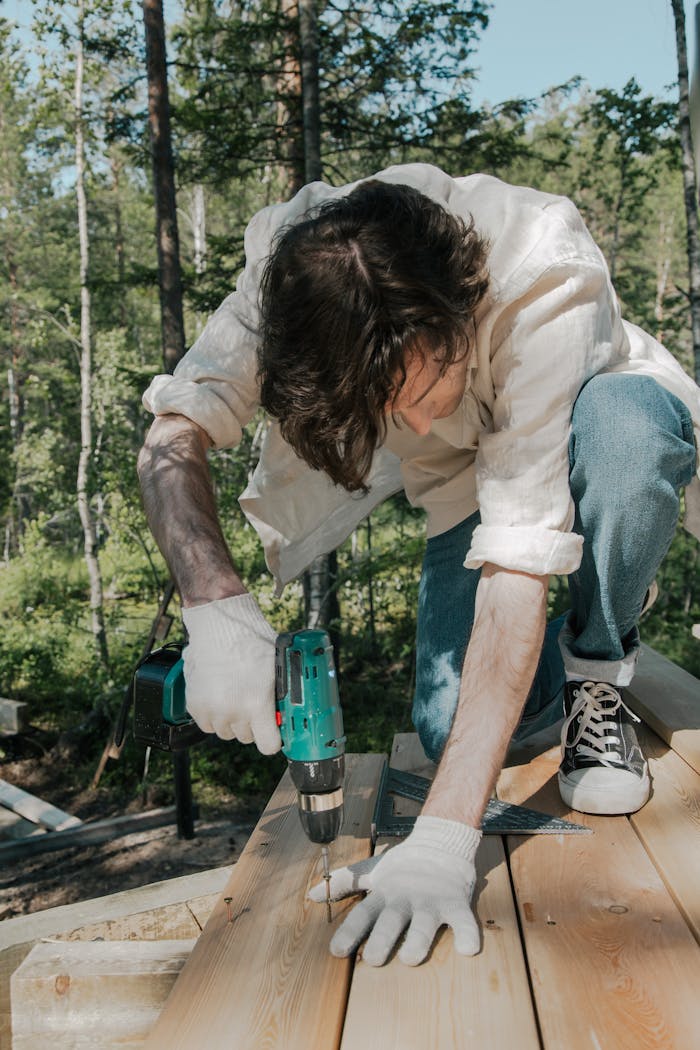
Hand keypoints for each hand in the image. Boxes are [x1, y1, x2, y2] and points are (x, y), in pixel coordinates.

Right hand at [181, 594, 280, 753]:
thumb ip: (281, 696)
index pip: (268, 745)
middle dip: (251, 724)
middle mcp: (233, 711)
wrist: (222, 628)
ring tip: (234, 696)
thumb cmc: (253, 643)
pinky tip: (219, 696)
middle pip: (246, 737)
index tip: (273, 732)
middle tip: (252, 704)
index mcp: (257, 704)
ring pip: (225, 732)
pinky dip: (212, 715)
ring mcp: (212, 710)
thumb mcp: (277, 670)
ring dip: (231, 720)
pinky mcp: (195, 705)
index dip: (272, 739)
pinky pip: (206, 724)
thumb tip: (287, 715)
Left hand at [308, 815, 481, 965]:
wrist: (441, 841)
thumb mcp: (372, 871)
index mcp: (384, 893)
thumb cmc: (403, 864)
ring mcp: (432, 900)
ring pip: (425, 924)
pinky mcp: (456, 902)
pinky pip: (464, 920)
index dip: (349, 932)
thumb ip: (344, 883)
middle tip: (373, 959)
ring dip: (418, 941)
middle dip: (382, 939)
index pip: (362, 913)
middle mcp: (406, 898)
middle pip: (392, 920)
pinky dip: (468, 934)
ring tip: (411, 958)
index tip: (336, 951)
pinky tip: (467, 949)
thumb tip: (310, 895)